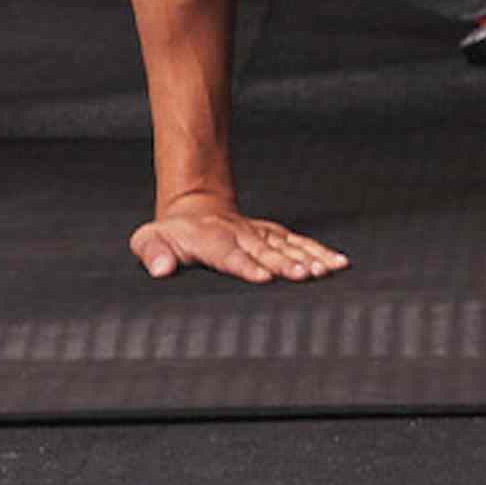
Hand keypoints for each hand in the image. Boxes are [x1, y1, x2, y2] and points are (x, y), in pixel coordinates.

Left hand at [130, 194, 350, 283]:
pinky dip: (318, 251)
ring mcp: (258, 234)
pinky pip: (298, 242)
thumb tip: (161, 269)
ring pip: (287, 245)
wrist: (193, 208)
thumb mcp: (148, 240)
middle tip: (306, 276)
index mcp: (210, 241)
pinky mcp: (272, 235)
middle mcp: (239, 235)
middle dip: (286, 263)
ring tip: (329, 270)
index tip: (264, 275)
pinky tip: (338, 262)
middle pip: (265, 250)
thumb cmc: (170, 234)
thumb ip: (152, 252)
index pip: (230, 255)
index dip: (246, 265)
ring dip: (308, 257)